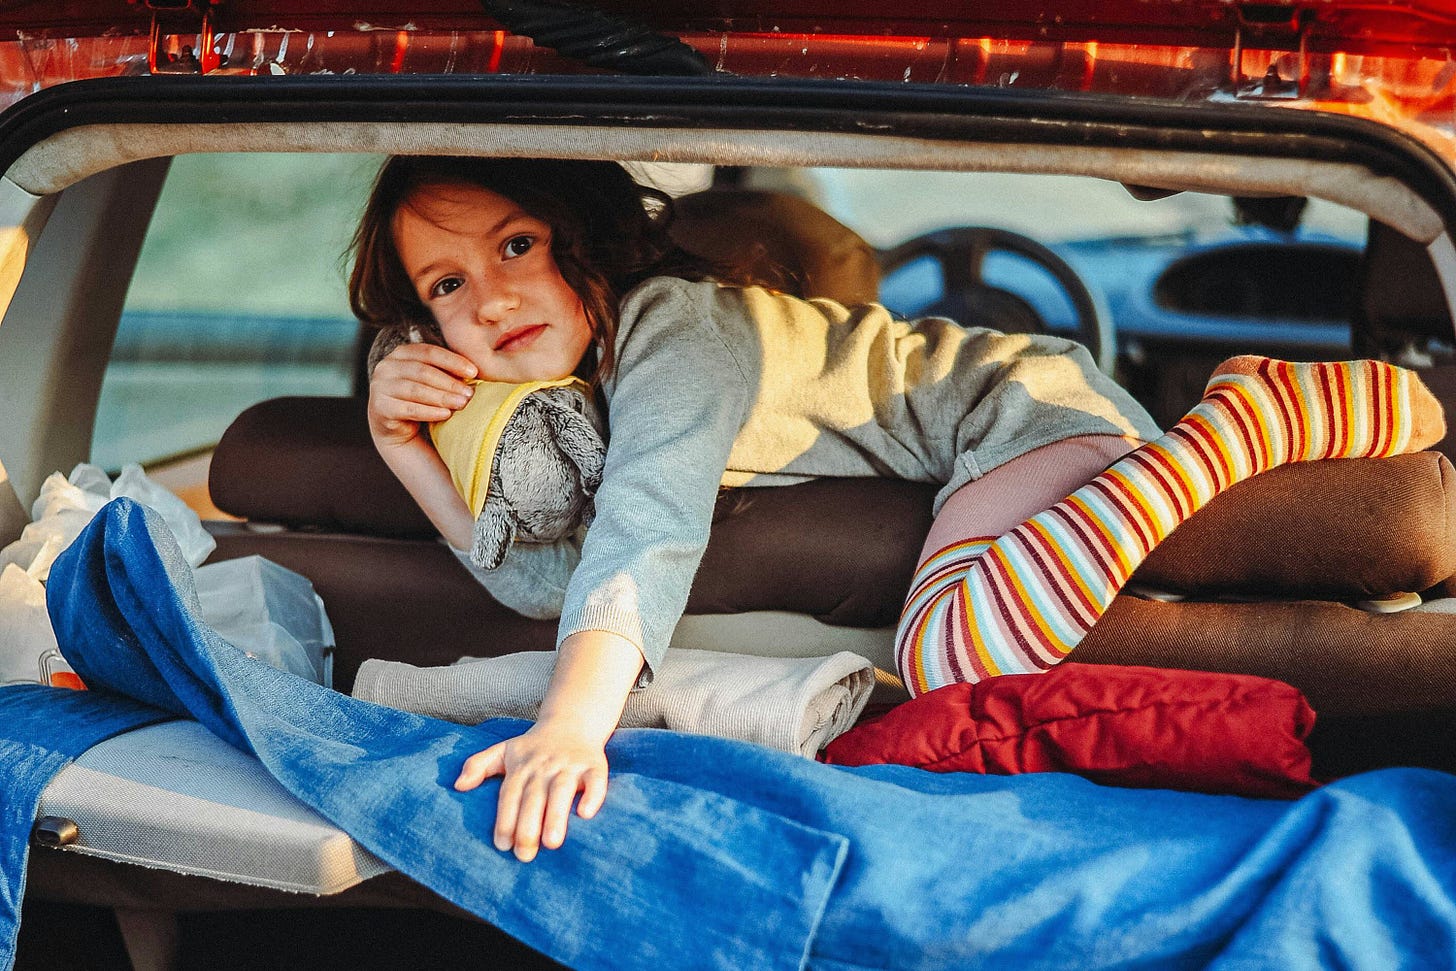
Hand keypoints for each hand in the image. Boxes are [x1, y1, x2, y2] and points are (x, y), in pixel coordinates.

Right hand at [367, 342, 478, 448]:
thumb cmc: (418, 398)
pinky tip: (446, 415)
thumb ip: (445, 371)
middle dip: (450, 382)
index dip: (453, 361)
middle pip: (423, 372)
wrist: (395, 426)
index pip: (429, 352)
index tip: (474, 372)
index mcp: (401, 353)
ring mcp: (380, 386)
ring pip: (416, 390)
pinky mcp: (380, 407)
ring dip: (442, 397)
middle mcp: (386, 367)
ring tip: (462, 404)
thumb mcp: (430, 380)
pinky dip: (430, 412)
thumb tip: (473, 372)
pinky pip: (409, 409)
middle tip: (470, 393)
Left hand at [455, 719, 609, 862]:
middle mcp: (544, 766)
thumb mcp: (503, 750)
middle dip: (528, 826)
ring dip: (556, 815)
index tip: (502, 845)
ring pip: (562, 790)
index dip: (505, 819)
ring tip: (552, 844)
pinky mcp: (594, 764)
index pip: (510, 794)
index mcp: (521, 766)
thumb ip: (478, 765)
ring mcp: (569, 765)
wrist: (572, 721)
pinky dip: (593, 795)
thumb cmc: (533, 746)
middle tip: (525, 855)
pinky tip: (586, 814)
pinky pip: (596, 780)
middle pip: (534, 796)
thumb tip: (458, 786)